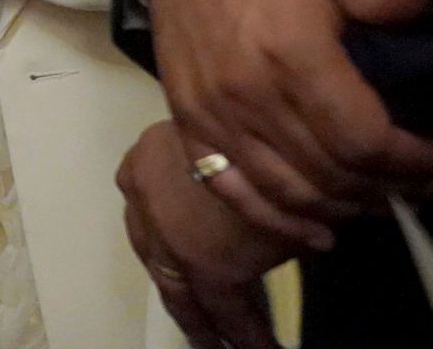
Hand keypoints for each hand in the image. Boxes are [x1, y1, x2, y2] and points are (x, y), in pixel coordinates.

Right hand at [118, 119, 304, 347]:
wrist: (230, 112)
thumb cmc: (273, 181)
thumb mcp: (293, 230)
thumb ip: (286, 256)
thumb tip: (305, 264)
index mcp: (206, 267)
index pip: (228, 320)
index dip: (248, 341)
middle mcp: (164, 244)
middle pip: (178, 298)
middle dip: (201, 326)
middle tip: (217, 345)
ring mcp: (143, 207)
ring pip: (150, 256)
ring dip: (172, 278)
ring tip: (189, 298)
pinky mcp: (133, 171)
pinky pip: (134, 208)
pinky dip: (149, 227)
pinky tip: (158, 230)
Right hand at [143, 0, 432, 226]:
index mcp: (294, 57)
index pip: (365, 140)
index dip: (409, 162)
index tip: (431, 160)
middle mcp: (251, 97)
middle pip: (332, 175)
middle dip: (383, 188)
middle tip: (411, 183)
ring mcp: (215, 116)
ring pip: (288, 192)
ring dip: (340, 208)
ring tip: (372, 200)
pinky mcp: (189, 124)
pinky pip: (231, 190)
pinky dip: (277, 220)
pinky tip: (316, 232)